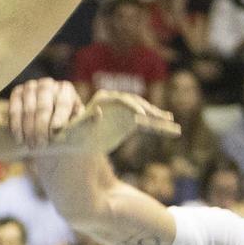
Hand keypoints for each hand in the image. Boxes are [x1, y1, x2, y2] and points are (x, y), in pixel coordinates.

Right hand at [9, 79, 83, 148]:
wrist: (46, 126)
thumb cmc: (65, 127)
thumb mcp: (78, 125)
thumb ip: (88, 121)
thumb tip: (98, 112)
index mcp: (66, 89)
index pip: (62, 102)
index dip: (59, 116)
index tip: (56, 130)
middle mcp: (48, 84)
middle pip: (43, 106)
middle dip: (41, 127)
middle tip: (42, 145)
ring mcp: (31, 86)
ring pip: (28, 108)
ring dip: (29, 129)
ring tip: (32, 146)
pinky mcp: (17, 92)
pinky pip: (14, 108)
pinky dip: (16, 125)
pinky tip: (19, 139)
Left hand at [63, 91, 179, 152]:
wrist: (75, 145)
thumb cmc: (71, 137)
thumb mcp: (75, 131)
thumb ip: (87, 122)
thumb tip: (98, 113)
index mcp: (103, 99)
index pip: (122, 99)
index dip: (132, 106)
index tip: (141, 116)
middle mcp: (117, 103)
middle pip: (137, 104)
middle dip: (149, 111)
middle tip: (160, 118)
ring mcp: (125, 114)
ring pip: (145, 114)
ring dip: (158, 119)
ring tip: (171, 122)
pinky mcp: (130, 125)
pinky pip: (147, 126)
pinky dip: (159, 128)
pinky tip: (172, 129)